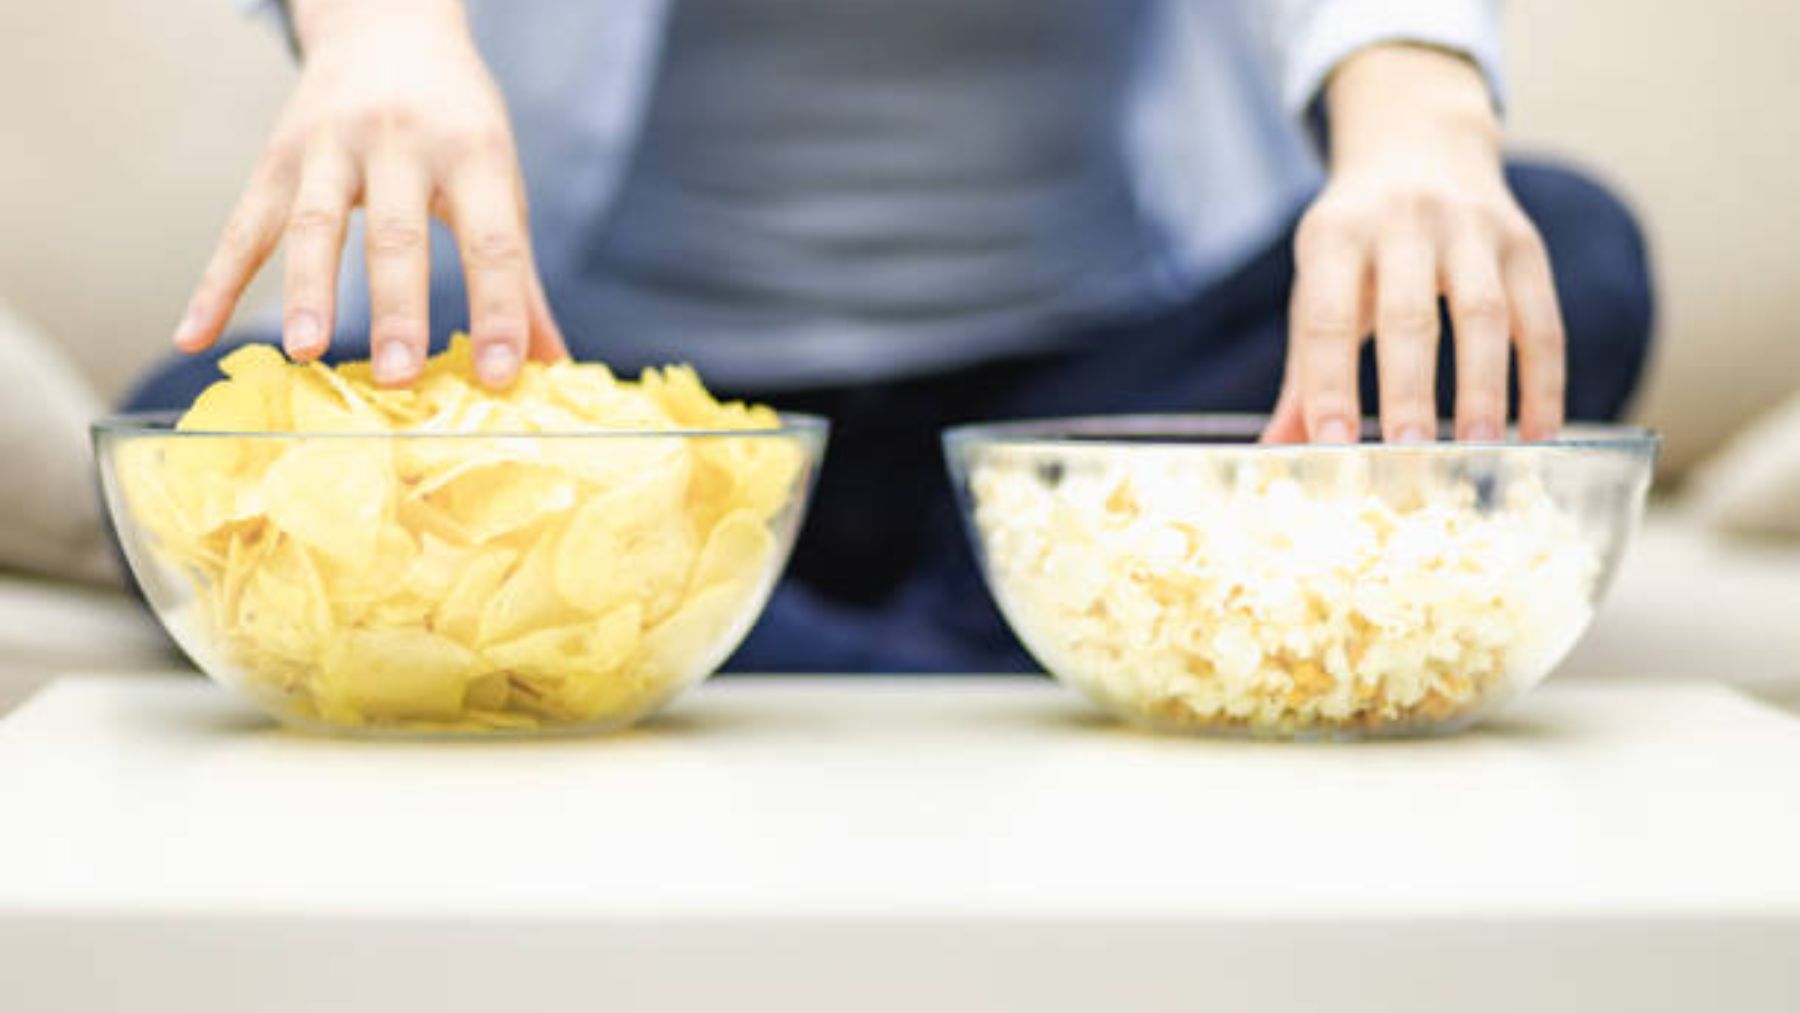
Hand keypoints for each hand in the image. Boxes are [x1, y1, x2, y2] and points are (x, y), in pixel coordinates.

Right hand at [172, 0, 564, 387]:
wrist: (386, 29)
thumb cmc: (456, 123)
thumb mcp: (500, 182)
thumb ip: (520, 277)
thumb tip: (554, 363)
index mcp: (472, 153)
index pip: (493, 242)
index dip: (498, 311)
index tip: (501, 376)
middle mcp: (399, 143)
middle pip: (395, 234)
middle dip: (397, 307)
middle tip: (399, 377)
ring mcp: (329, 147)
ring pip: (312, 225)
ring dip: (307, 292)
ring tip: (306, 352)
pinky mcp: (275, 158)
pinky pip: (241, 227)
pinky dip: (215, 283)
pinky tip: (195, 336)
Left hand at [1264, 44, 1563, 443]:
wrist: (1419, 143)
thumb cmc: (1357, 239)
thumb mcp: (1318, 283)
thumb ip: (1304, 369)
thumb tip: (1279, 449)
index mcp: (1336, 235)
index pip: (1327, 317)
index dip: (1329, 382)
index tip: (1331, 442)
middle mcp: (1404, 223)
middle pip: (1409, 314)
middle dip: (1409, 388)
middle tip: (1410, 452)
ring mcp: (1471, 228)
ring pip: (1484, 312)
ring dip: (1484, 386)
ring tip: (1479, 446)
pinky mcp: (1524, 242)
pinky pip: (1542, 318)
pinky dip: (1544, 379)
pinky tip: (1539, 431)